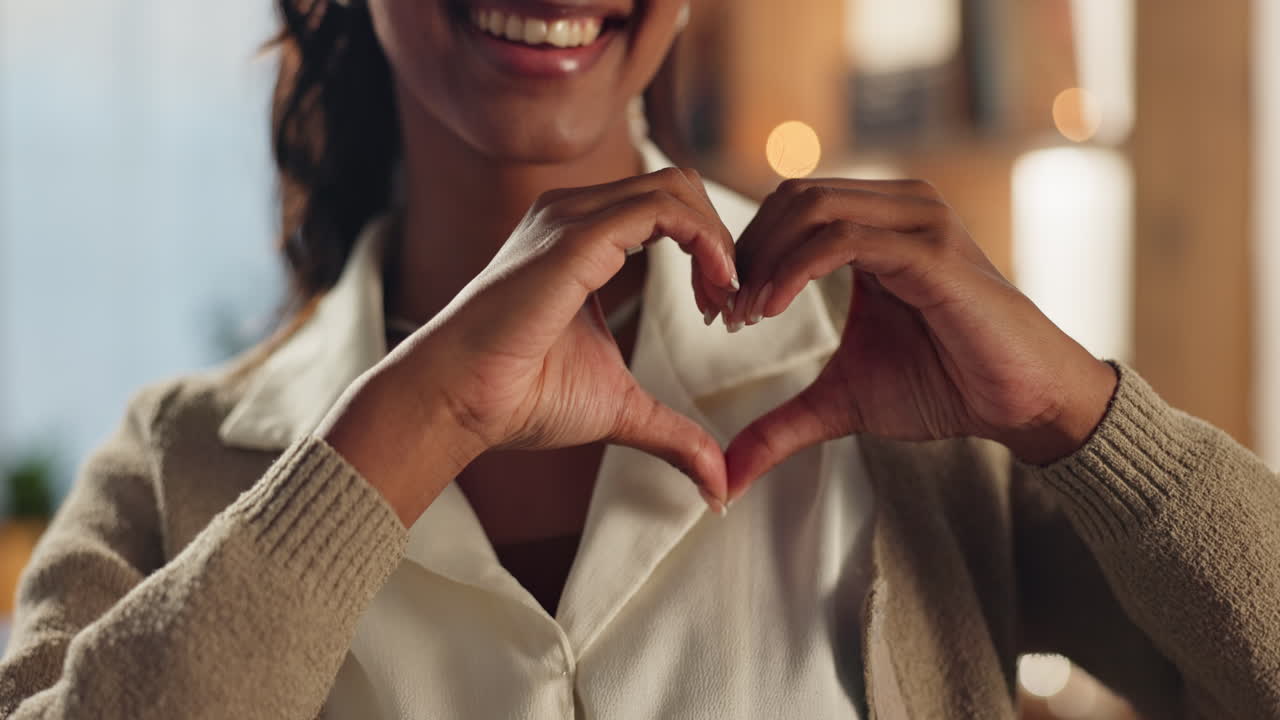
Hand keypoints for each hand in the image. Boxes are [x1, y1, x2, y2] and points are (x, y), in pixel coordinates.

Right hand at [322, 168, 738, 525]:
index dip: (709, 251)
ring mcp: (571, 217)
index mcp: (580, 238)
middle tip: (729, 306)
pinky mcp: (576, 236)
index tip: (720, 310)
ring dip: (717, 241)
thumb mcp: (620, 408)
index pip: (666, 208)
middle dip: (720, 240)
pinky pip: (663, 210)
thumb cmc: (521, 398)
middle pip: (678, 187)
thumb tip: (718, 486)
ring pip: (675, 188)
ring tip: (723, 301)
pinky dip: (704, 242)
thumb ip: (673, 433)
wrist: (460, 400)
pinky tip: (712, 291)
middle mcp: (574, 214)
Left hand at [721, 178, 1118, 500]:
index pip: (789, 205)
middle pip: (792, 196)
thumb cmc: (946, 386)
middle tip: (725, 313)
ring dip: (764, 260)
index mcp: (878, 225)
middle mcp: (899, 209)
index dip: (745, 249)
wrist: (1023, 403)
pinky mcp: (932, 254)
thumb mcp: (842, 401)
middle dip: (746, 251)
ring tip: (745, 316)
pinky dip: (794, 271)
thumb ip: (781, 425)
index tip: (723, 310)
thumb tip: (728, 476)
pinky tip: (771, 310)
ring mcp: (919, 224)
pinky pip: (842, 240)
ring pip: (811, 207)